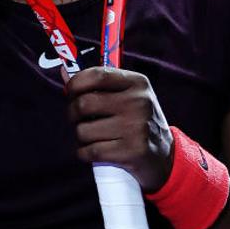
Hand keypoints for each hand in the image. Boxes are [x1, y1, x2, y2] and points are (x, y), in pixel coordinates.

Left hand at [64, 67, 174, 192]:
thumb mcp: (128, 97)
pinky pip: (90, 151)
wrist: (165, 157)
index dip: (76, 83)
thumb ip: (98, 85)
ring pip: (83, 130)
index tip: (70, 92)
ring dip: (80, 136)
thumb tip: (63, 71)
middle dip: (72, 114)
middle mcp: (138, 102)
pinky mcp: (130, 152)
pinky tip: (91, 151)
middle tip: (76, 119)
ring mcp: (135, 128)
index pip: (98, 75)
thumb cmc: (138, 122)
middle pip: (84, 104)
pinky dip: (84, 153)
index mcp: (138, 83)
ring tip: (90, 136)